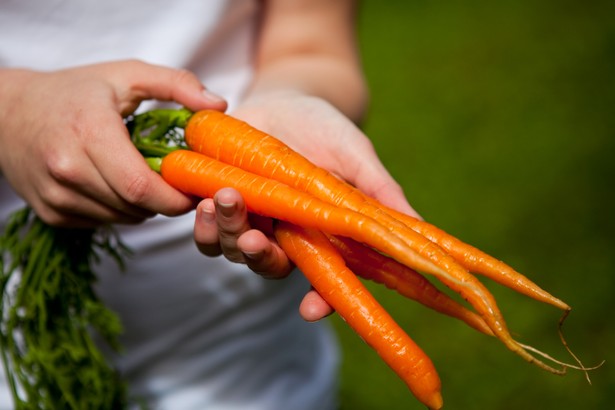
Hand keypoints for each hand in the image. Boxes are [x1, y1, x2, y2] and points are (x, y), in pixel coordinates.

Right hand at [0, 60, 226, 226]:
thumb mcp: (126, 75)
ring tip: (144, 176)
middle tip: (177, 182)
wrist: (8, 113)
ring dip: (145, 205)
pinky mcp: (52, 213)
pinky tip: (116, 183)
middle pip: (136, 206)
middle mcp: (67, 169)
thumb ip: (177, 84)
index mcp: (89, 132)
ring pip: (123, 218)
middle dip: (166, 200)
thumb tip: (219, 106)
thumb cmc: (74, 92)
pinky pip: (104, 221)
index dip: (176, 196)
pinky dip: (121, 208)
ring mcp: (57, 196)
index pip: (141, 186)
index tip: (194, 186)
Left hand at [193, 91, 418, 320]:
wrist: (288, 99)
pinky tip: (201, 200)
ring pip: (233, 248)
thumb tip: (419, 226)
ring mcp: (250, 219)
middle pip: (270, 265)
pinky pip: (205, 225)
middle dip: (260, 257)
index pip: (324, 279)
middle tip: (254, 240)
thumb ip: (379, 190)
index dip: (320, 299)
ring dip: (225, 233)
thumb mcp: (357, 157)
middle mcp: (283, 235)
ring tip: (221, 202)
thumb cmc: (328, 131)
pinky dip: (200, 220)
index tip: (312, 308)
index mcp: (320, 235)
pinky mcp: (218, 199)